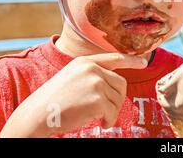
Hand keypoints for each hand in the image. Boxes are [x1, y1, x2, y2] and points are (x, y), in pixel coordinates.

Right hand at [0, 53, 147, 137]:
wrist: (38, 114)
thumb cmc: (54, 100)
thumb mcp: (72, 77)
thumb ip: (92, 74)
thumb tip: (114, 83)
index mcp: (86, 62)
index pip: (114, 58)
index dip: (131, 60)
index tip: (144, 62)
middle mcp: (93, 69)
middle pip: (121, 83)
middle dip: (117, 99)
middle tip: (107, 110)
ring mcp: (95, 83)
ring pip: (118, 99)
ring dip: (112, 111)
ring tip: (99, 117)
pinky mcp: (97, 99)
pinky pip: (113, 112)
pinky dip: (109, 120)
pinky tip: (101, 123)